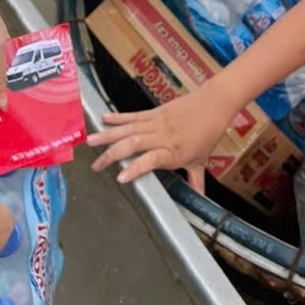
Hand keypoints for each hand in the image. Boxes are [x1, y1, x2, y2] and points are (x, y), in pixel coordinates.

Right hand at [87, 90, 232, 190]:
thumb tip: (199, 200)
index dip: (136, 168)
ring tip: (90, 141)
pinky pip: (133, 116)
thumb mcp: (201, 161)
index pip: (152, 160)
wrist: (214, 103)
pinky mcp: (154, 112)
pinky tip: (103, 119)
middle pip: (134, 144)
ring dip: (108, 135)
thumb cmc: (208, 134)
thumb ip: (195, 181)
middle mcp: (163, 137)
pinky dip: (118, 118)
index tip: (120, 178)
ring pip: (129, 128)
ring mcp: (157, 122)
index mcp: (174, 152)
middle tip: (96, 166)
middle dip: (112, 154)